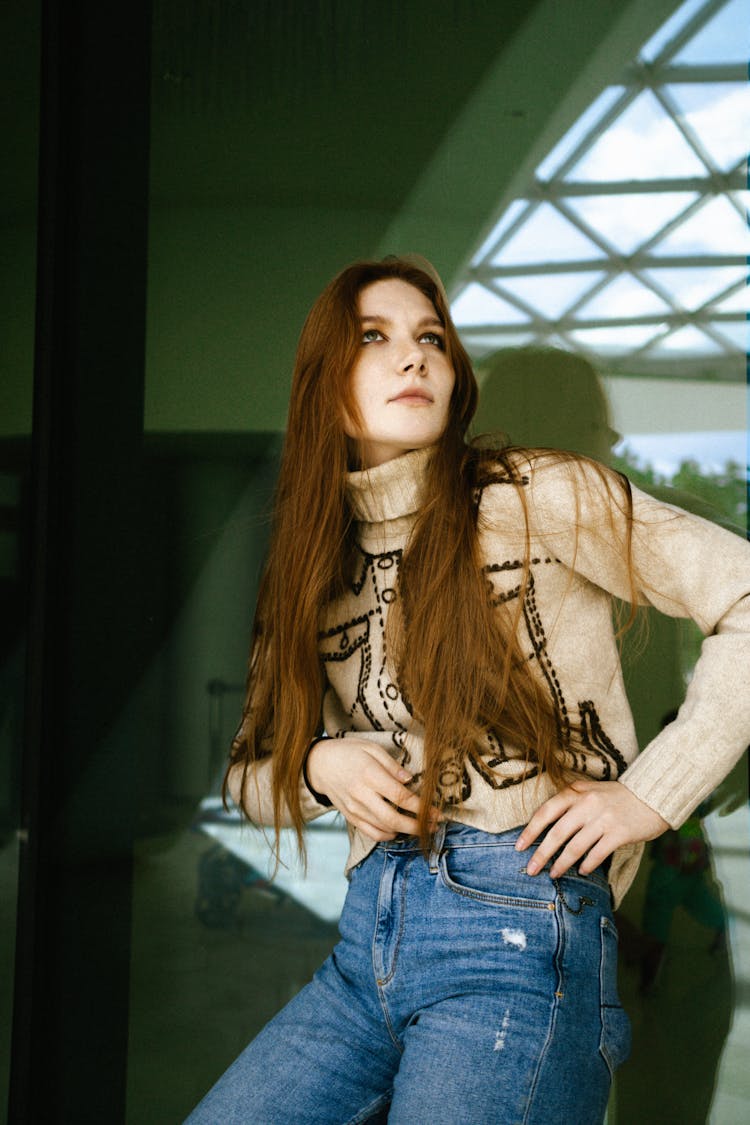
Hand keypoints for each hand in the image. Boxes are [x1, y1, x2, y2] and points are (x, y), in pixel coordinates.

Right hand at [306, 738, 439, 841]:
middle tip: (434, 826)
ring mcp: (354, 808)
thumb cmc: (348, 752)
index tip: (437, 812)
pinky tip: (398, 830)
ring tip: (421, 828)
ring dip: (405, 832)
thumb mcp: (371, 748)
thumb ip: (391, 765)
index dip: (422, 807)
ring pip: (383, 828)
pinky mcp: (350, 817)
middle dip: (418, 826)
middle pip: (394, 818)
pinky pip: (371, 833)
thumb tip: (410, 780)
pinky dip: (387, 835)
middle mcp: (361, 794)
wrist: (319, 764)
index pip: (400, 796)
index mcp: (369, 774)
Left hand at [514, 779, 668, 877]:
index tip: (519, 847)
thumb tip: (546, 829)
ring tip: (553, 874)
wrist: (652, 794)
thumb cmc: (616, 796)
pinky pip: (597, 853)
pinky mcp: (619, 833)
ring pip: (575, 847)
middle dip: (541, 854)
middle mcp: (587, 804)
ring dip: (562, 864)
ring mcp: (603, 819)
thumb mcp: (590, 791)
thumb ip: (570, 803)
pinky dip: (587, 865)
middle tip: (530, 870)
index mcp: (576, 792)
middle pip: (557, 833)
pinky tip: (581, 871)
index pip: (546, 812)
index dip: (530, 831)